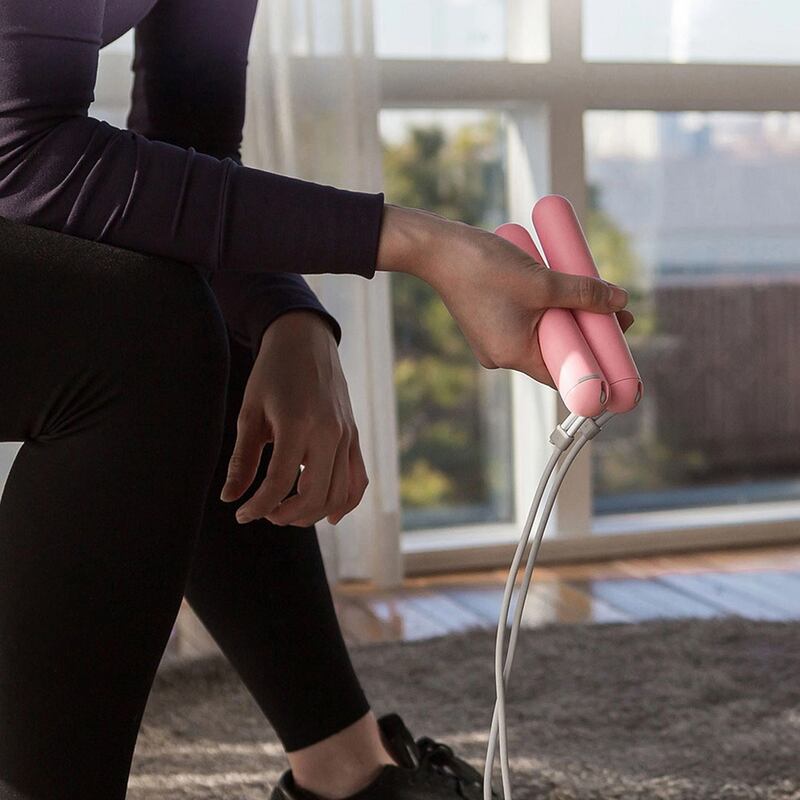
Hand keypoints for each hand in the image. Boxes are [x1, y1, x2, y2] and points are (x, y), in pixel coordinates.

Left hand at [219, 310, 368, 526]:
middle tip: (264, 512)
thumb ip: (243, 459)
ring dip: (313, 514)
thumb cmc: (272, 373)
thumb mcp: (250, 413)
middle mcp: (329, 431)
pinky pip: (358, 480)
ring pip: (339, 494)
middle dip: (286, 515)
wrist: (306, 341)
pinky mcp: (355, 436)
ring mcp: (347, 435)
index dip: (258, 506)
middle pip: (314, 496)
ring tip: (287, 512)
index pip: (279, 481)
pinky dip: (346, 502)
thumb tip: (229, 498)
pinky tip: (330, 516)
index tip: (241, 514)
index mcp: (297, 422)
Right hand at [377, 205, 633, 386]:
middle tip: (614, 312)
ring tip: (590, 295)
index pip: (564, 373)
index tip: (620, 351)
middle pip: (556, 352)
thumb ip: (584, 293)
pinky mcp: (488, 323)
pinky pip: (526, 324)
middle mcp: (501, 355)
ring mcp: (493, 340)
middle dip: (586, 333)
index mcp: (513, 355)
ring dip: (567, 318)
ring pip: (542, 335)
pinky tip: (560, 290)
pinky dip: (546, 310)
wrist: (437, 249)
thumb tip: (620, 301)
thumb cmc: (483, 267)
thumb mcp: (542, 281)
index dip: (596, 364)